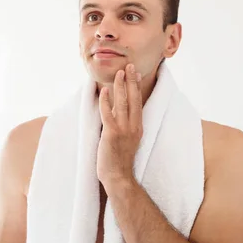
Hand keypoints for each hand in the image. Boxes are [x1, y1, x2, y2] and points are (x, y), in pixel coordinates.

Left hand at [97, 63, 142, 190]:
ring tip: (119, 72)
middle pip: (134, 98)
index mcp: (138, 127)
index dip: (137, 87)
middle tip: (129, 66)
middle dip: (131, 81)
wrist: (119, 177)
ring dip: (120, 86)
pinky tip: (103, 90)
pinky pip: (108, 113)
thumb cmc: (120, 161)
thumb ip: (125, 126)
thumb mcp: (127, 141)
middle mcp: (133, 126)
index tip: (136, 74)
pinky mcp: (112, 134)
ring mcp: (123, 130)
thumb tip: (117, 113)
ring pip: (123, 103)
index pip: (139, 102)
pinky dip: (106, 101)